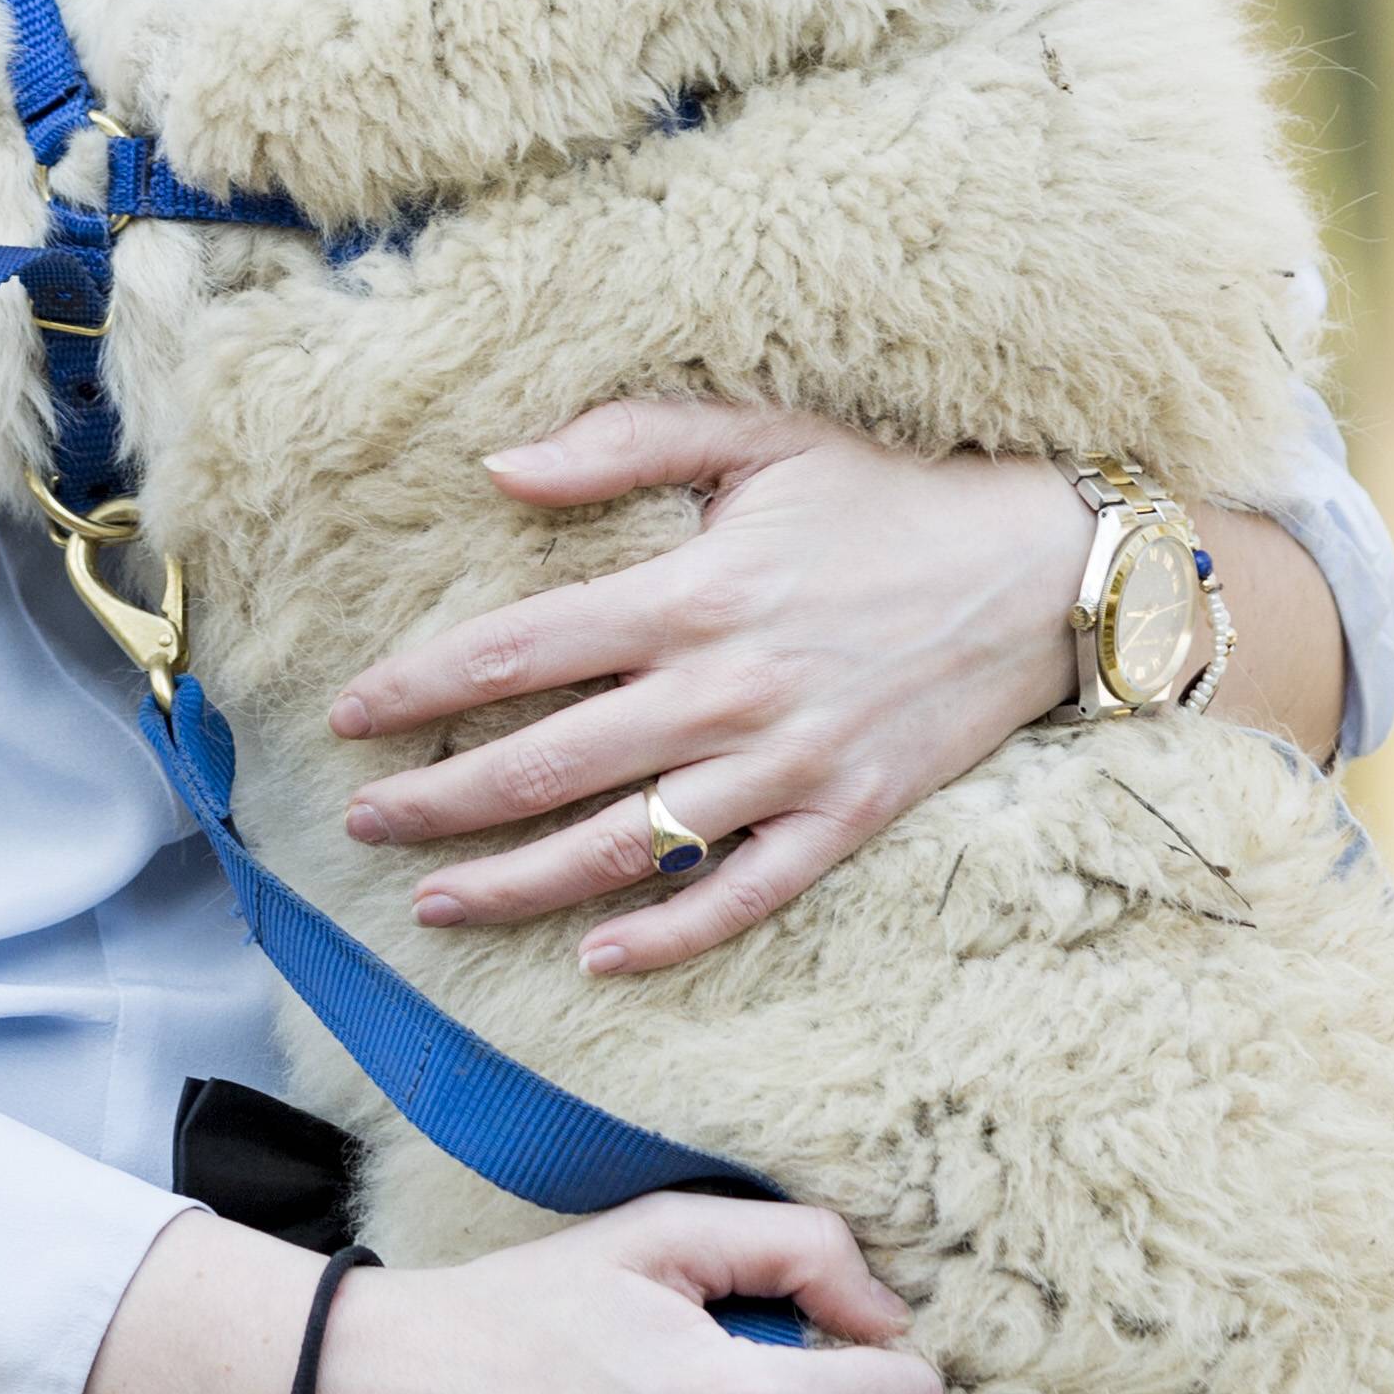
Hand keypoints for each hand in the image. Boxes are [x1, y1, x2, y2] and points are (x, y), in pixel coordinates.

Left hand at [333, 405, 1343, 971]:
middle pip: (549, 765)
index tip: (349, 718)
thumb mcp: (759, 434)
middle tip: (362, 821)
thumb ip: (624, 443)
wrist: (1044, 567)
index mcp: (693, 594)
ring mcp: (788, 767)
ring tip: (436, 900)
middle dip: (441, 800)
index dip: (420, 690)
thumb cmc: (891, 490)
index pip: (517, 653)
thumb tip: (499, 466)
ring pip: (625, 846)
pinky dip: (667, 934)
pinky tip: (596, 958)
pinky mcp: (845, 818)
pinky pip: (742, 896)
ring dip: (519, 882)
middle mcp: (729, 692)